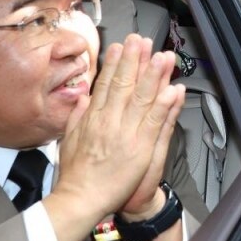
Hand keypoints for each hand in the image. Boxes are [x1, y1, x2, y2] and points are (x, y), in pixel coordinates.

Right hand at [47, 37, 184, 240]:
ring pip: (142, 98)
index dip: (115, 63)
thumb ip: (76, 117)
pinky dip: (165, 105)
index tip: (121, 46)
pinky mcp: (140, 148)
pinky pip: (155, 122)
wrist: (81, 200)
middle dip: (135, 60)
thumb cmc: (75, 175)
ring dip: (154, 75)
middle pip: (124, 85)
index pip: (105, 84)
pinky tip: (173, 89)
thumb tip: (82, 98)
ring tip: (162, 56)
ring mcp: (125, 133)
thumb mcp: (67, 140)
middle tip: (142, 40)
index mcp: (92, 118)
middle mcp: (109, 121)